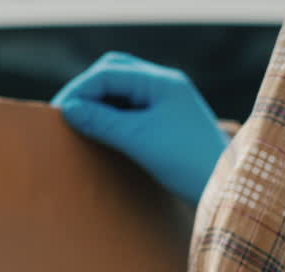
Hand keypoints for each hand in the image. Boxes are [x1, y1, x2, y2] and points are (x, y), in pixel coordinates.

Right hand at [52, 52, 228, 205]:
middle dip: (88, 90)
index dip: (80, 90)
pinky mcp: (168, 122)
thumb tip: (69, 109)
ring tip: (79, 124)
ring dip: (99, 104)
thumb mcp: (139, 140)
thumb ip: (103, 121)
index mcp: (162, 82)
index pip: (108, 72)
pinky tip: (101, 133)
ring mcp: (168, 103)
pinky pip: (133, 110)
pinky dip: (112, 117)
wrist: (225, 188)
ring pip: (123, 92)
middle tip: (66, 114)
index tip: (59, 113)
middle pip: (115, 73)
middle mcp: (166, 86)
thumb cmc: (187, 162)